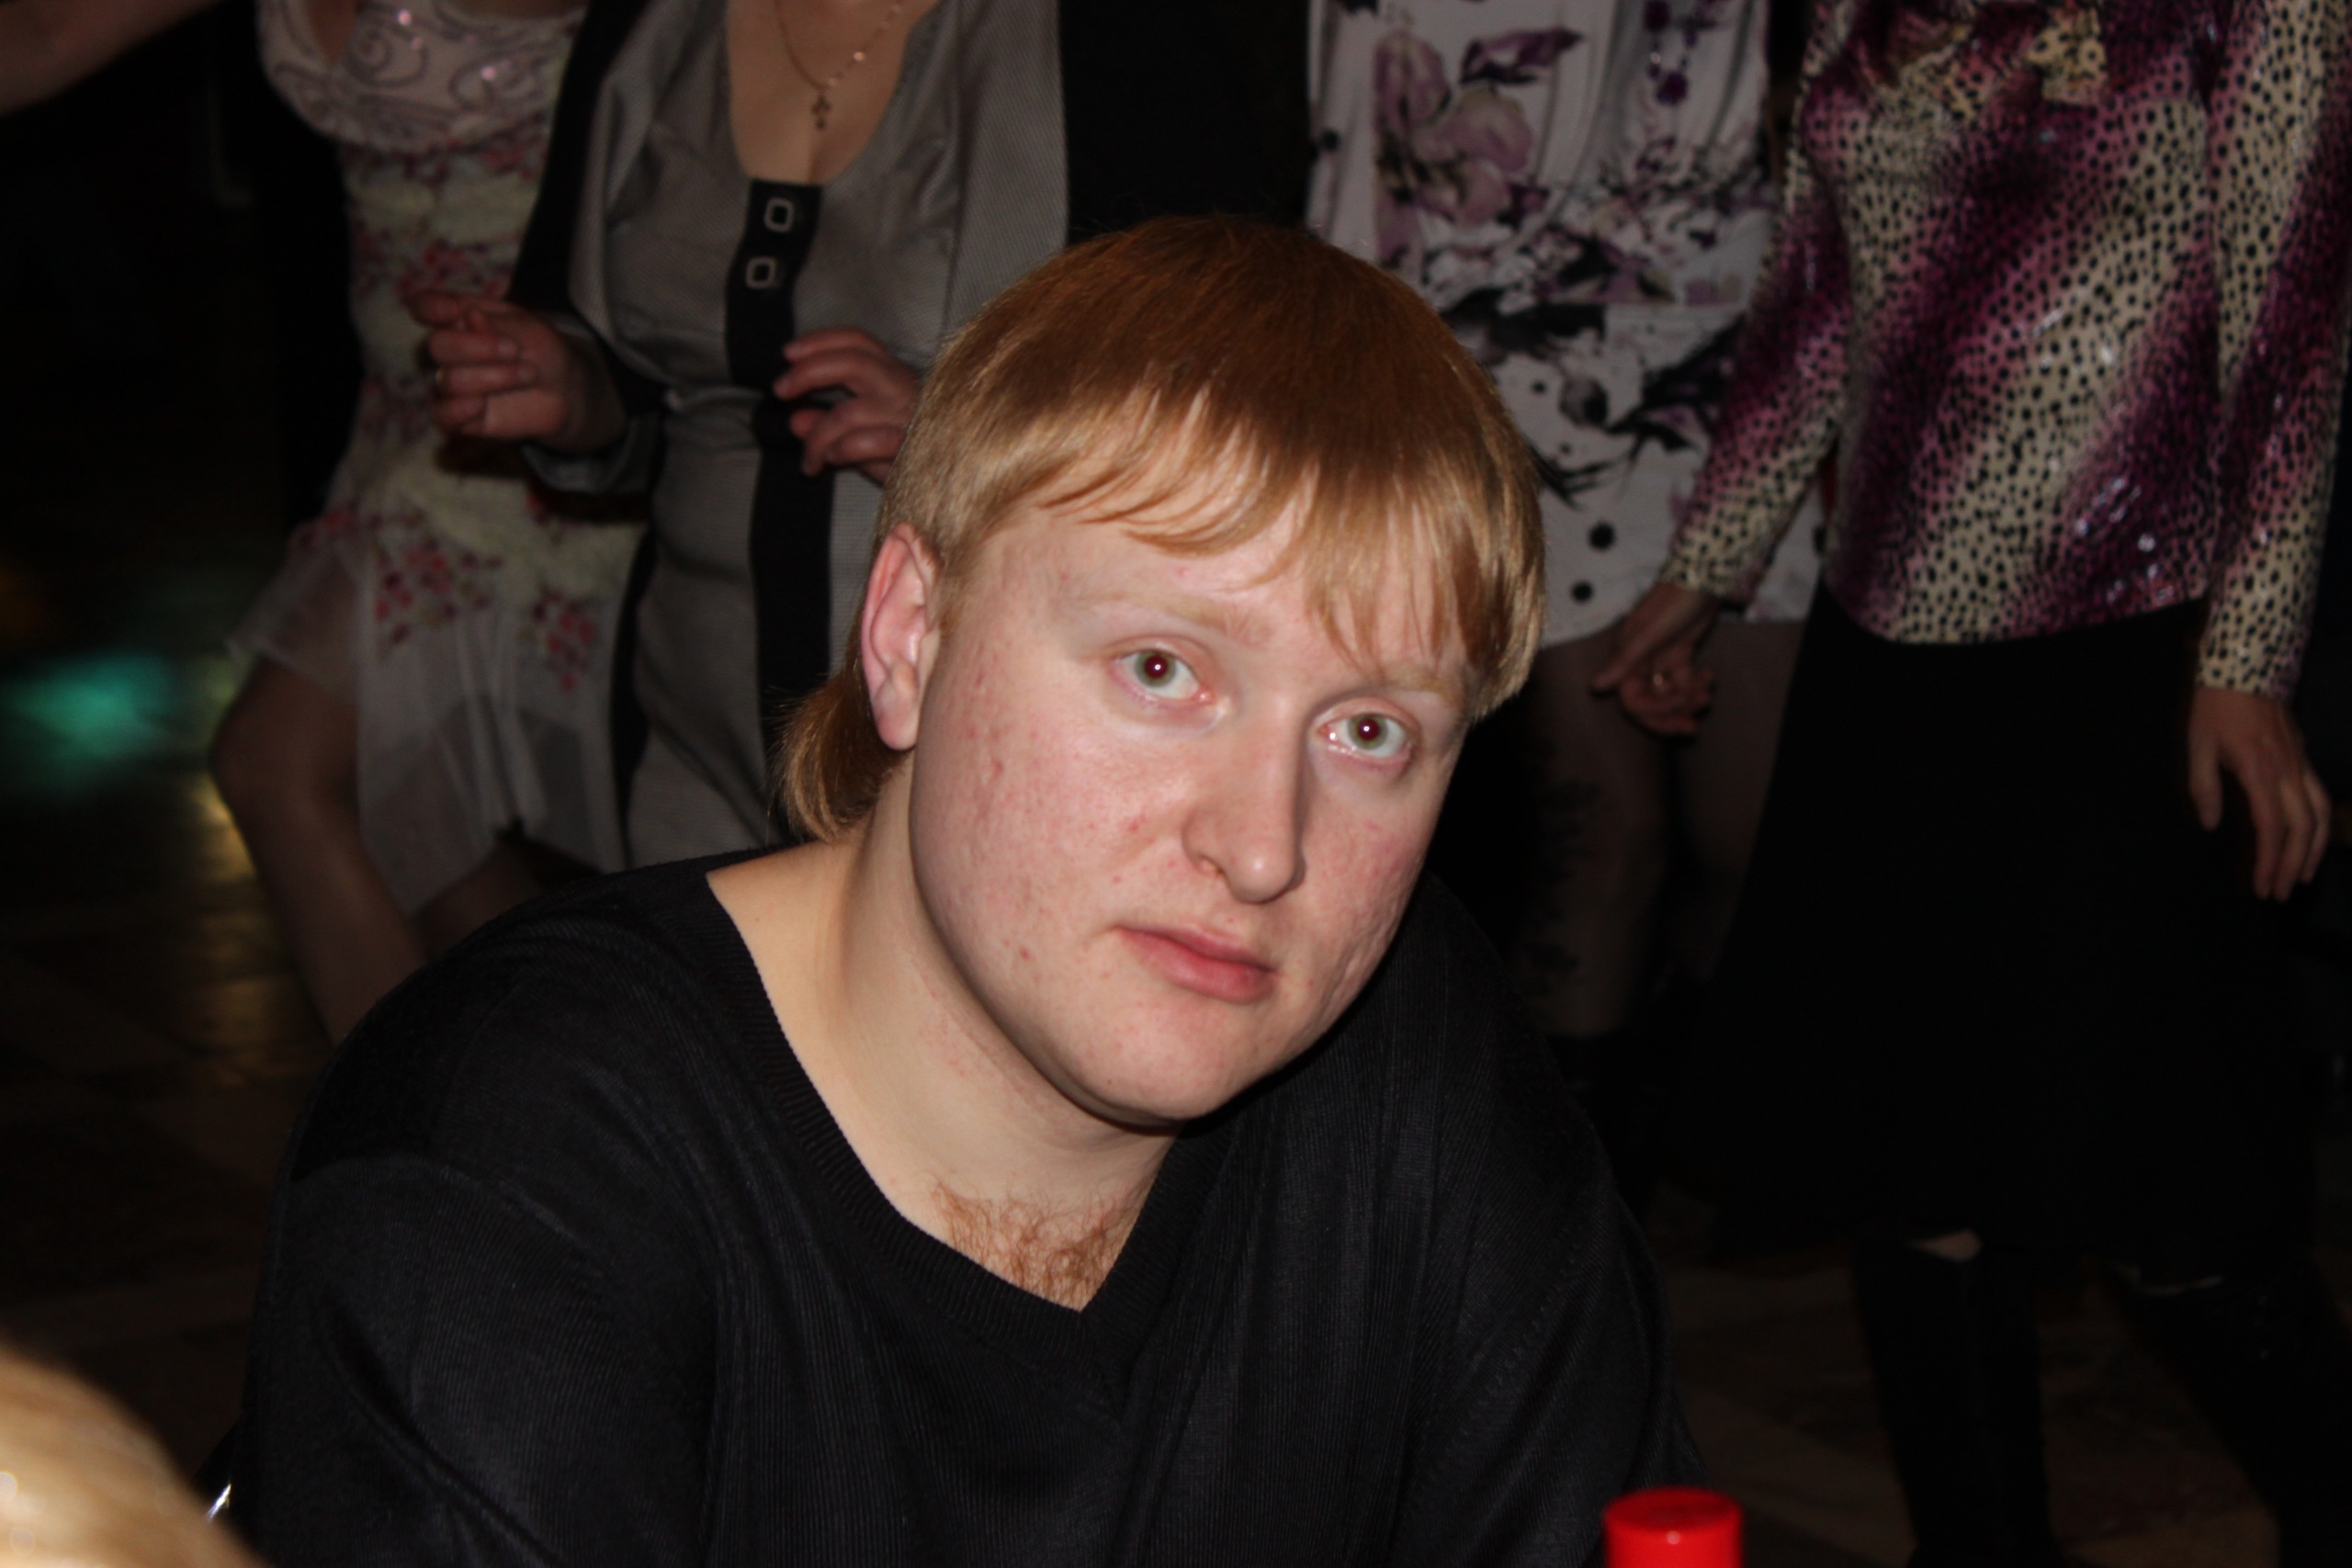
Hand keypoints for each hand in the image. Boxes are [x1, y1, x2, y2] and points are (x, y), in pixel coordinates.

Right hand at [411, 292, 622, 451]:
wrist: (565, 391)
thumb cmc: (544, 352)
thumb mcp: (531, 330)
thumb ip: (498, 324)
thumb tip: (467, 315)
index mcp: (462, 318)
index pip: (427, 307)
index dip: (430, 307)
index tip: (454, 311)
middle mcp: (451, 350)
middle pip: (438, 345)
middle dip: (478, 347)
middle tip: (516, 351)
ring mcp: (453, 383)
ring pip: (449, 380)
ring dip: (492, 377)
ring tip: (527, 374)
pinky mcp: (460, 416)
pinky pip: (440, 415)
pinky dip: (457, 410)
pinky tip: (480, 405)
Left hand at [774, 328, 918, 483]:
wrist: (953, 484)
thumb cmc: (909, 457)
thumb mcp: (863, 437)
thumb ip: (830, 425)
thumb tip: (796, 420)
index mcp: (894, 376)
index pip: (858, 342)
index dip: (820, 341)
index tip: (787, 353)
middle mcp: (903, 389)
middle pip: (853, 361)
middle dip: (809, 372)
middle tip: (781, 390)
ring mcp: (909, 418)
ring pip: (848, 412)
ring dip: (817, 436)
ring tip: (809, 461)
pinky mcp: (912, 448)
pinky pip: (866, 442)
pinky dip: (839, 450)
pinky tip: (831, 462)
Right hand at [1590, 581, 1722, 735]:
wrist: (1701, 579)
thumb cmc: (1672, 603)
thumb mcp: (1648, 634)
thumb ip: (1623, 662)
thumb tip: (1594, 687)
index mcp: (1627, 659)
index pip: (1633, 700)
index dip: (1653, 711)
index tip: (1678, 706)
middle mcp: (1640, 663)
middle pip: (1650, 704)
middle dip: (1672, 715)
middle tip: (1693, 728)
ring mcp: (1660, 660)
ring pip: (1670, 694)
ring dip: (1689, 699)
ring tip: (1708, 693)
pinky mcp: (1679, 655)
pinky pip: (1685, 681)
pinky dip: (1698, 684)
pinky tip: (1710, 676)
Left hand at [2187, 686, 2329, 900]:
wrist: (2246, 668)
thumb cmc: (2215, 707)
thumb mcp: (2197, 745)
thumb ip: (2203, 787)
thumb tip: (2209, 825)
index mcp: (2259, 771)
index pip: (2271, 827)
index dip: (2269, 861)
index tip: (2262, 887)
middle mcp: (2288, 771)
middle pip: (2303, 828)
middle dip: (2294, 864)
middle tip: (2280, 892)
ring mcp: (2300, 763)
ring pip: (2320, 813)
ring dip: (2315, 849)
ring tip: (2302, 876)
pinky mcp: (2303, 756)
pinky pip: (2320, 796)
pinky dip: (2319, 824)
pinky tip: (2310, 839)